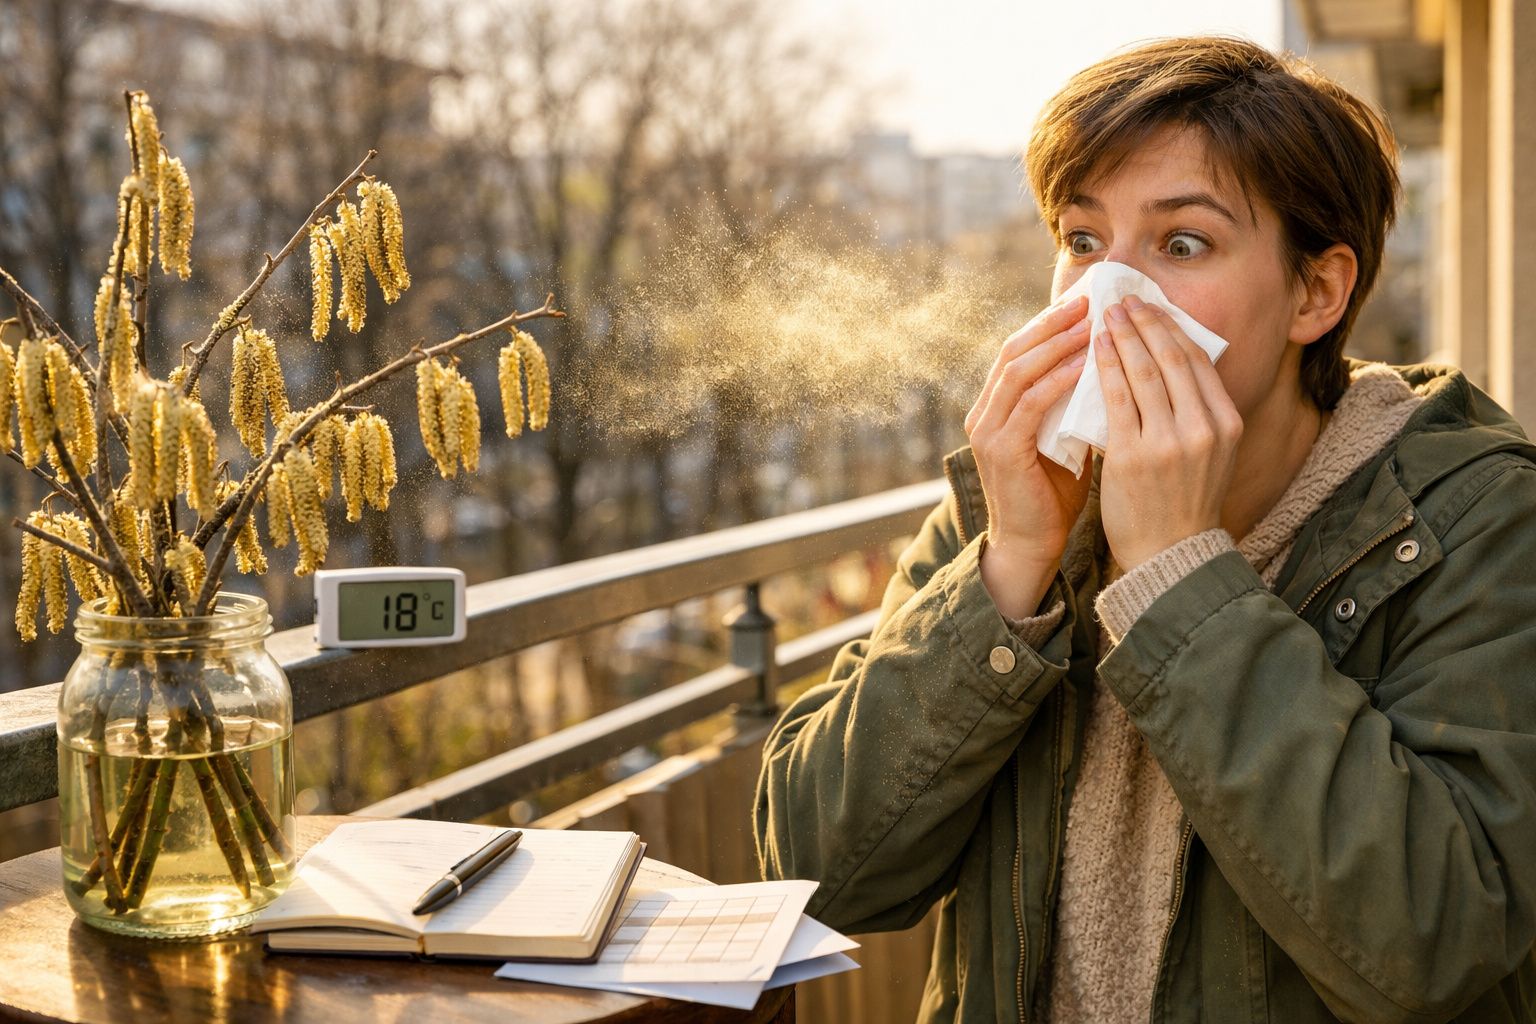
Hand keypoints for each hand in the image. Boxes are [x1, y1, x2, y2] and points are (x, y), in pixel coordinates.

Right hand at [964, 295, 1092, 618]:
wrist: (1033, 545)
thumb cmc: (1053, 494)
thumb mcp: (1064, 438)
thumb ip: (1072, 405)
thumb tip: (1110, 367)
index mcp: (996, 407)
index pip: (1021, 351)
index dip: (1051, 323)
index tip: (1087, 302)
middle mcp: (984, 413)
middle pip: (1015, 350)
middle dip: (1053, 323)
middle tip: (1090, 300)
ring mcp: (987, 431)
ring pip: (1019, 370)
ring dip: (1057, 343)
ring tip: (1091, 323)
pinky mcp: (1000, 450)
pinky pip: (1030, 403)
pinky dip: (1057, 379)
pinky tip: (1085, 364)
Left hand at [1095, 295, 1242, 570]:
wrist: (1171, 555)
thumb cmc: (1184, 501)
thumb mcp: (1210, 453)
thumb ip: (1197, 411)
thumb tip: (1171, 360)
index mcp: (1226, 423)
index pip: (1197, 360)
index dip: (1171, 327)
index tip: (1151, 306)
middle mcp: (1202, 428)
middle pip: (1170, 357)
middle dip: (1145, 322)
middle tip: (1123, 299)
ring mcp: (1168, 441)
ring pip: (1142, 372)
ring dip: (1121, 336)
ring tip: (1104, 315)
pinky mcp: (1133, 456)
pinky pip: (1115, 399)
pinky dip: (1103, 368)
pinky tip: (1093, 350)